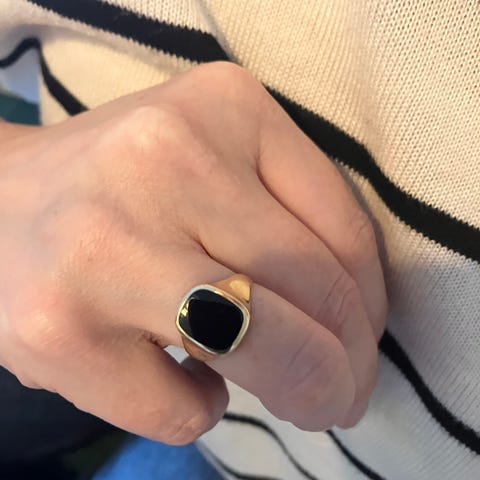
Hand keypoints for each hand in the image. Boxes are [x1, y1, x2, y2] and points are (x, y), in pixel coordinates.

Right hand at [0, 62, 386, 443]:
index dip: (371, 305)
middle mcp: (165, 161)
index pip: (344, 227)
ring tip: (300, 400)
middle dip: (347, 366)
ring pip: (268, 352)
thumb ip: (285, 214)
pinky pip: (183, 407)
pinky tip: (182, 376)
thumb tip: (352, 319)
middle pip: (318, 292)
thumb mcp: (212, 161)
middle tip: (343, 393)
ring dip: (302, 394)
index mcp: (222, 105)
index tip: (363, 341)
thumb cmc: (120, 185)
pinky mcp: (62, 331)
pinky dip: (200, 406)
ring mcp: (109, 246)